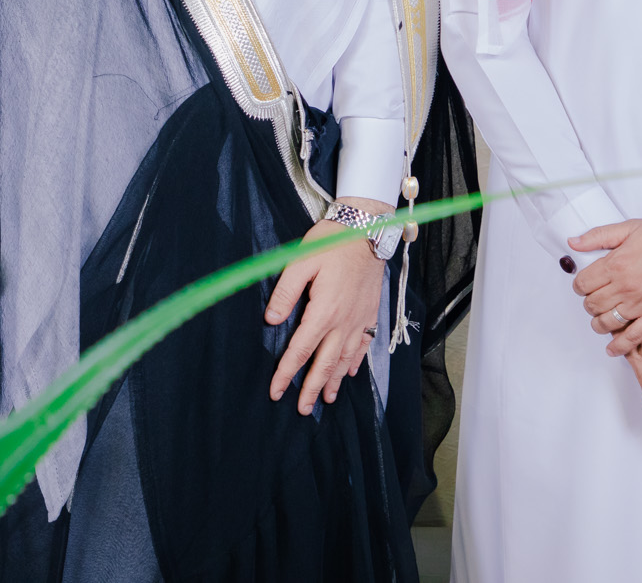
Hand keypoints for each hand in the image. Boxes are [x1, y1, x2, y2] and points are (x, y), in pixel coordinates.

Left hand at [264, 197, 387, 415]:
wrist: (368, 231)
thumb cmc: (331, 242)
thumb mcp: (300, 261)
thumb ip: (285, 292)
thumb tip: (271, 320)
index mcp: (323, 311)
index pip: (300, 350)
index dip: (286, 373)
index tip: (275, 391)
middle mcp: (343, 321)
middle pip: (325, 363)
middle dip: (311, 388)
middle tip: (302, 410)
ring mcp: (359, 319)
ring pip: (345, 359)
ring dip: (333, 381)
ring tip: (325, 399)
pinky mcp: (370, 313)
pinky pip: (363, 345)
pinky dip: (355, 363)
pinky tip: (349, 373)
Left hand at [571, 216, 641, 355]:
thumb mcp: (629, 227)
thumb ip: (598, 236)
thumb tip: (573, 243)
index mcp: (615, 264)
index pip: (582, 284)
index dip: (580, 286)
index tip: (584, 286)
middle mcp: (626, 287)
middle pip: (593, 304)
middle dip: (590, 304)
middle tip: (595, 302)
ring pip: (608, 322)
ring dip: (600, 323)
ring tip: (601, 321)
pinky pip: (633, 337)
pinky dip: (620, 345)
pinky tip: (612, 348)